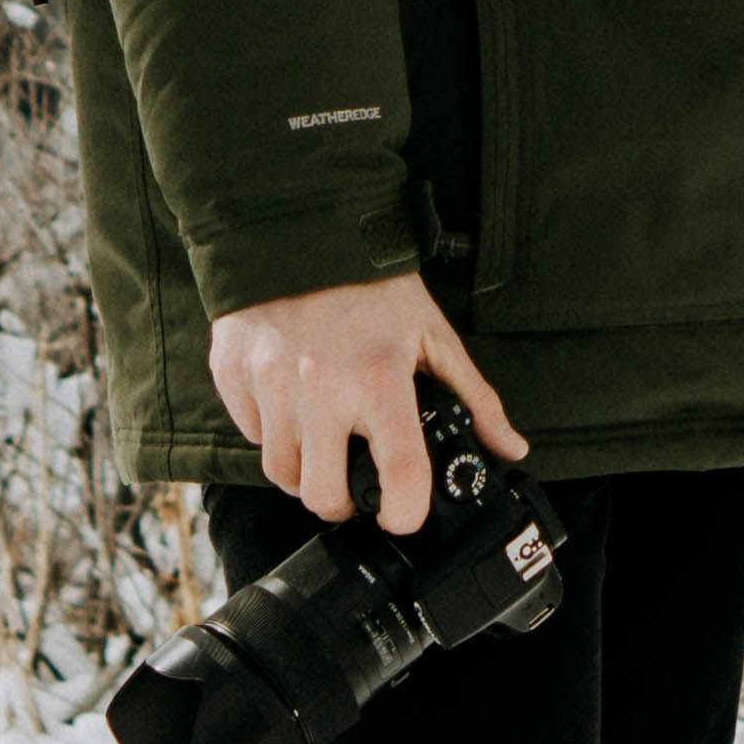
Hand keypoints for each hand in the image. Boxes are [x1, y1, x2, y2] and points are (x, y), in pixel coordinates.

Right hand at [205, 271, 522, 532]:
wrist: (300, 227)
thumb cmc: (373, 285)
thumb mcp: (433, 335)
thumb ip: (475, 398)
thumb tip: (511, 447)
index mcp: (380, 378)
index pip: (400, 474)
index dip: (406, 513)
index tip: (404, 516)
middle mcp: (321, 387)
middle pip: (322, 495)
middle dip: (341, 503)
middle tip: (353, 486)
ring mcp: (270, 381)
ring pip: (279, 472)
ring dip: (303, 471)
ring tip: (323, 443)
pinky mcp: (232, 372)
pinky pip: (249, 431)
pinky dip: (270, 432)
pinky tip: (292, 406)